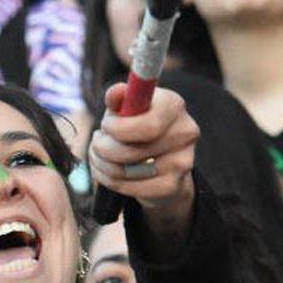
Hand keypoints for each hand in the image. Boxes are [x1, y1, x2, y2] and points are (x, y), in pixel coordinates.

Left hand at [87, 83, 198, 220]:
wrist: (161, 160)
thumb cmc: (138, 125)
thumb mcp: (127, 106)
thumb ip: (119, 98)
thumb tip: (115, 93)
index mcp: (174, 105)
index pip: (148, 125)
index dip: (118, 129)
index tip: (106, 126)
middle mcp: (185, 132)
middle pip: (131, 151)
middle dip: (103, 148)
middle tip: (97, 142)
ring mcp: (182, 162)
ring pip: (126, 171)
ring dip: (102, 165)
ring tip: (99, 156)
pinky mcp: (173, 186)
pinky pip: (129, 188)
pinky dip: (110, 181)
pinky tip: (107, 172)